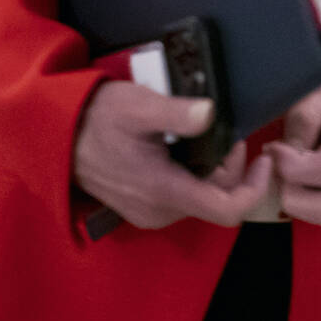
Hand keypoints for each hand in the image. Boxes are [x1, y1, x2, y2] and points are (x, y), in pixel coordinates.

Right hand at [73, 82, 272, 229]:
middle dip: (231, 168)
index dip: (255, 187)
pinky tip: (187, 149)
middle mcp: (160, 211)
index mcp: (165, 191)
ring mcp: (150, 213)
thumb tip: (209, 113)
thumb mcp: (138, 106)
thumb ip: (176, 113)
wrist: (58, 136)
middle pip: (217, 200)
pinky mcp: (142, 207)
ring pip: (200, 198)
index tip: (263, 160)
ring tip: (208, 137)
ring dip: (213, 171)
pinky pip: (182, 197)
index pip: (228, 209)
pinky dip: (194, 176)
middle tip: (228, 133)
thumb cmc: (97, 119)